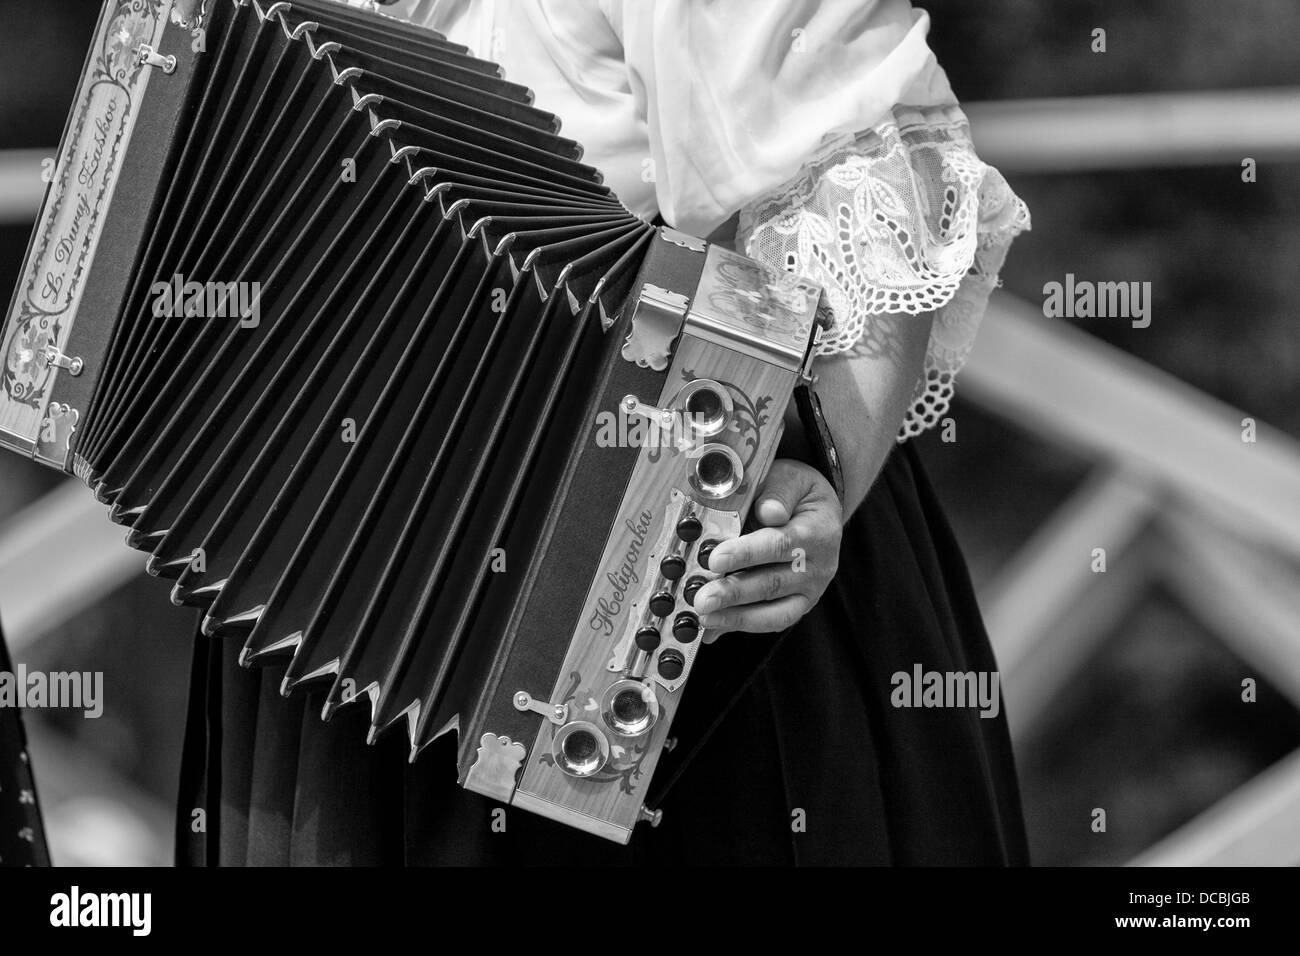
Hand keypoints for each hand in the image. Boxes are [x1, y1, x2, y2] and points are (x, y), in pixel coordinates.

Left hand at [693, 459, 841, 635]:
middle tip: (702, 599)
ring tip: (703, 616)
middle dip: (734, 593)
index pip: (780, 544)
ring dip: (735, 617)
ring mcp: (809, 591)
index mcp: (818, 532)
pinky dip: (739, 626)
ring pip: (774, 613)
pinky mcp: (797, 606)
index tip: (716, 559)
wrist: (819, 513)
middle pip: (773, 583)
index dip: (747, 553)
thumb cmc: (797, 494)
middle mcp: (818, 567)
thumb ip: (777, 493)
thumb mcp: (791, 479)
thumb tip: (768, 513)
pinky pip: (769, 622)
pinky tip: (711, 628)